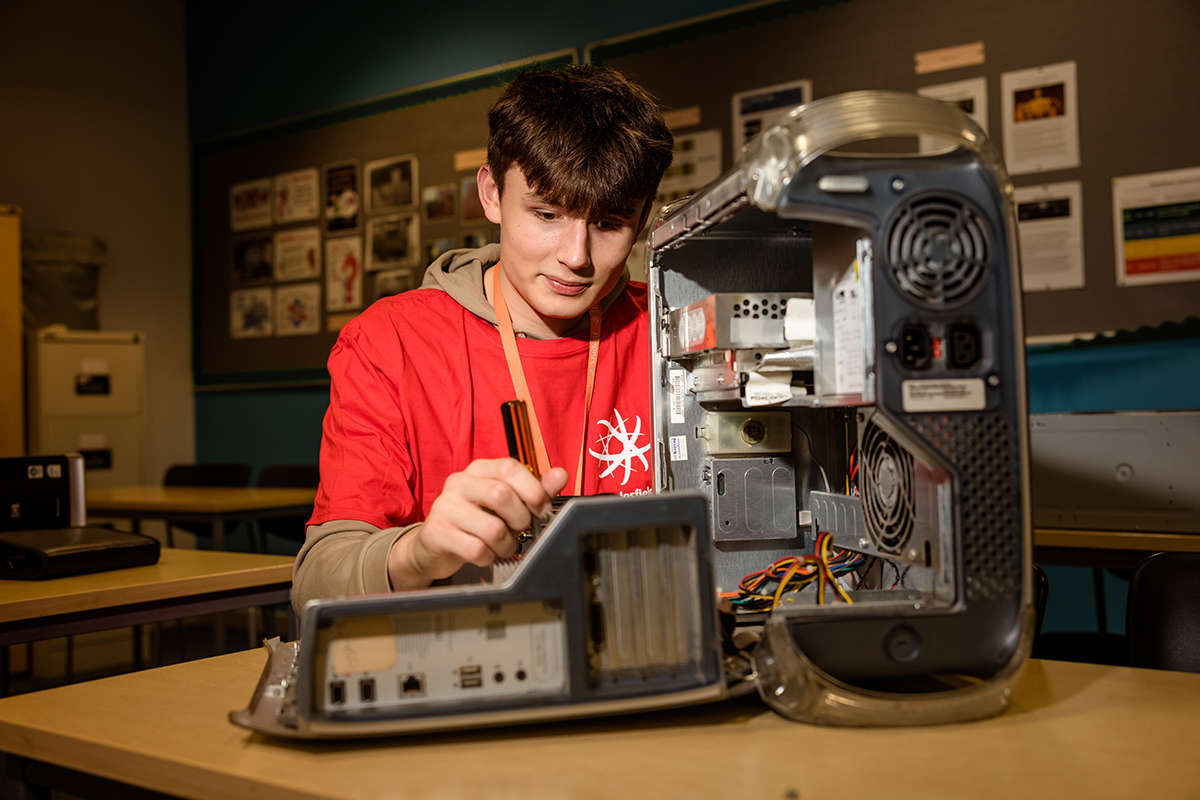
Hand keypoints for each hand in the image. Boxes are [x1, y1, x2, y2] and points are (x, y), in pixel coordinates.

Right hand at [387, 458, 567, 587]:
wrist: (436, 544)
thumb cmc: (478, 519)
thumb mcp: (507, 502)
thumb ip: (534, 489)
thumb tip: (561, 475)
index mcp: (479, 469)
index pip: (510, 468)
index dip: (532, 490)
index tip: (542, 509)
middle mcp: (459, 482)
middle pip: (501, 495)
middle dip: (520, 519)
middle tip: (520, 529)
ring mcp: (445, 507)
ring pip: (492, 528)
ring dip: (506, 544)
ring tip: (502, 545)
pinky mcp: (437, 533)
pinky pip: (476, 549)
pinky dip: (488, 557)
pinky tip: (485, 554)